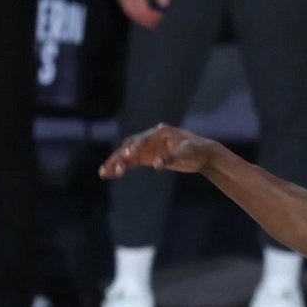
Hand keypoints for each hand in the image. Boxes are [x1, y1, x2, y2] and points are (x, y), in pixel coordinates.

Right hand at [99, 124, 221, 178]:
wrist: (202, 155)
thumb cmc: (197, 151)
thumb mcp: (187, 153)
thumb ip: (172, 157)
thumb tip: (157, 163)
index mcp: (161, 132)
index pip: (144, 139)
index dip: (135, 146)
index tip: (129, 154)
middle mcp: (151, 138)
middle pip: (131, 145)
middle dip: (121, 156)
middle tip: (113, 167)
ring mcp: (148, 147)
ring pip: (127, 154)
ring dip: (116, 162)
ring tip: (103, 173)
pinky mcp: (147, 157)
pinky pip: (131, 162)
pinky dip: (121, 167)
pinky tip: (110, 174)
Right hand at [118, 0, 168, 28]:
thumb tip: (164, 4)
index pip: (143, 10)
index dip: (152, 18)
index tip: (161, 19)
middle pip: (135, 14)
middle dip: (146, 21)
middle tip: (156, 25)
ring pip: (128, 12)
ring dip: (138, 19)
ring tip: (149, 22)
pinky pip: (124, 7)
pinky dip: (131, 13)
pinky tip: (137, 15)